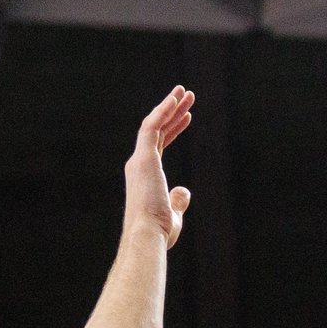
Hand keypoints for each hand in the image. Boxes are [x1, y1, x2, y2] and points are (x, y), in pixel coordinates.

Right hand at [127, 85, 194, 247]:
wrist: (147, 236)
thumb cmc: (159, 231)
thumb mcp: (173, 213)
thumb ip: (177, 200)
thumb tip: (184, 191)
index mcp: (145, 175)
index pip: (159, 145)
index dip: (173, 128)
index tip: (187, 116)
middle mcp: (139, 164)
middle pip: (157, 130)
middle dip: (172, 111)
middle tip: (187, 95)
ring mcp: (139, 160)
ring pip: (153, 124)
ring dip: (169, 106)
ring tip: (185, 91)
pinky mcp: (142, 158)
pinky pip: (151, 127)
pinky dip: (163, 111)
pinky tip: (175, 99)